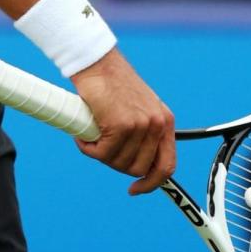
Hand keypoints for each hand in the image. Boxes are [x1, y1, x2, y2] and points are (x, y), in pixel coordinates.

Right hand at [71, 48, 175, 195]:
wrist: (97, 62)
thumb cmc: (112, 84)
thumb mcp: (138, 108)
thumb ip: (143, 133)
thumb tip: (135, 165)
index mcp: (164, 121)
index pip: (167, 165)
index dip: (152, 183)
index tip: (135, 189)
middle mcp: (157, 124)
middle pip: (139, 168)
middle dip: (117, 164)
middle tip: (102, 148)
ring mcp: (140, 125)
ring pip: (118, 162)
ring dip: (100, 154)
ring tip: (92, 135)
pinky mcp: (121, 125)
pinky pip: (102, 153)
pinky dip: (88, 147)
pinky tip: (83, 134)